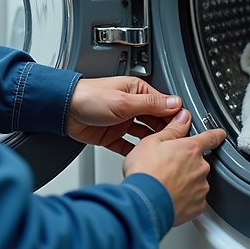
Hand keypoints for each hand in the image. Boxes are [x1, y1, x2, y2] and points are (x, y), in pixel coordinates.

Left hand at [66, 76, 182, 154]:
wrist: (63, 110)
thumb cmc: (89, 97)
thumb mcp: (124, 101)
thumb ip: (150, 104)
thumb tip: (174, 103)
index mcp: (137, 91)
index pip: (163, 105)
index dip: (174, 117)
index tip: (186, 128)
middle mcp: (131, 105)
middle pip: (156, 120)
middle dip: (166, 131)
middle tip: (177, 143)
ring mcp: (122, 121)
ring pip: (144, 134)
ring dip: (152, 142)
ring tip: (163, 152)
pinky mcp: (112, 136)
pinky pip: (128, 146)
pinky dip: (135, 151)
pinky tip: (143, 157)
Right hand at [123, 109, 226, 225]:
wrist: (143, 204)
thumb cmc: (144, 173)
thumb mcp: (152, 142)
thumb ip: (172, 130)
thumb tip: (183, 119)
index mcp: (190, 149)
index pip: (210, 138)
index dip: (216, 135)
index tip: (220, 135)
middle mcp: (200, 168)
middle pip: (199, 162)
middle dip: (186, 164)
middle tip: (167, 168)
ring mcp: (200, 188)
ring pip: (196, 182)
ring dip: (185, 182)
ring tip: (165, 185)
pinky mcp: (197, 206)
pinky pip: (195, 200)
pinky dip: (185, 199)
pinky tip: (170, 197)